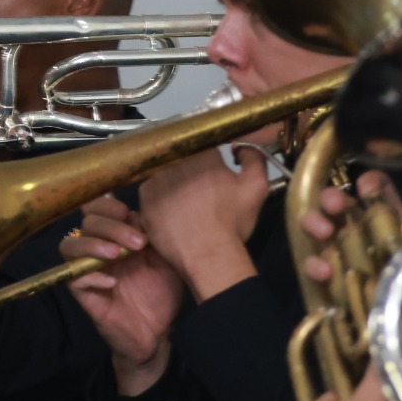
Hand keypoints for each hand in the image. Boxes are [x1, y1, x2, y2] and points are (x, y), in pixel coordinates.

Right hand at [59, 197, 182, 393]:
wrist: (158, 334)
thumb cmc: (162, 294)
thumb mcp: (166, 259)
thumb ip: (153, 234)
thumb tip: (138, 213)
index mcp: (116, 236)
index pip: (97, 208)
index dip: (108, 206)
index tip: (132, 215)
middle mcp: (98, 250)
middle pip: (87, 223)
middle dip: (112, 228)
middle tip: (139, 244)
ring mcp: (88, 271)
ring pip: (70, 246)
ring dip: (93, 246)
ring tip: (117, 257)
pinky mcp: (83, 295)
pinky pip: (72, 278)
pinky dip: (91, 276)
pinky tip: (112, 284)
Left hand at [138, 142, 271, 299]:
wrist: (207, 255)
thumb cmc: (232, 222)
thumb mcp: (257, 186)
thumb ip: (253, 156)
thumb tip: (239, 146)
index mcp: (202, 153)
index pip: (205, 146)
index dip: (211, 161)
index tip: (214, 176)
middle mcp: (176, 160)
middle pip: (184, 159)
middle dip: (192, 171)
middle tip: (202, 194)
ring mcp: (156, 178)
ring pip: (167, 173)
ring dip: (176, 183)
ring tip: (187, 205)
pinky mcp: (145, 197)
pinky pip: (153, 191)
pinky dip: (162, 199)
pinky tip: (173, 213)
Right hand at [298, 170, 401, 288]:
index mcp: (389, 222)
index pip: (376, 190)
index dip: (369, 183)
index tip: (365, 186)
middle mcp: (361, 232)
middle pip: (339, 201)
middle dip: (332, 197)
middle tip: (336, 206)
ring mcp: (340, 253)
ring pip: (317, 224)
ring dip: (315, 221)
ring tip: (323, 232)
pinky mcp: (326, 278)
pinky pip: (312, 263)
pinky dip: (314, 263)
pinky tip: (324, 271)